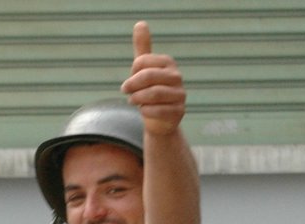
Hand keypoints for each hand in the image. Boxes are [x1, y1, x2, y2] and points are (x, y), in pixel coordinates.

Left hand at [120, 22, 185, 136]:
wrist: (160, 119)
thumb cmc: (150, 90)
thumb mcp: (145, 69)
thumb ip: (143, 48)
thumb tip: (140, 23)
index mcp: (167, 63)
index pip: (143, 62)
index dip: (132, 72)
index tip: (130, 80)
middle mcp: (176, 77)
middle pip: (148, 76)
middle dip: (132, 85)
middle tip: (125, 91)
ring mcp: (180, 95)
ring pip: (154, 93)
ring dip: (138, 98)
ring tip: (133, 101)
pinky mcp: (178, 112)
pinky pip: (159, 110)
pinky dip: (146, 111)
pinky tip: (143, 111)